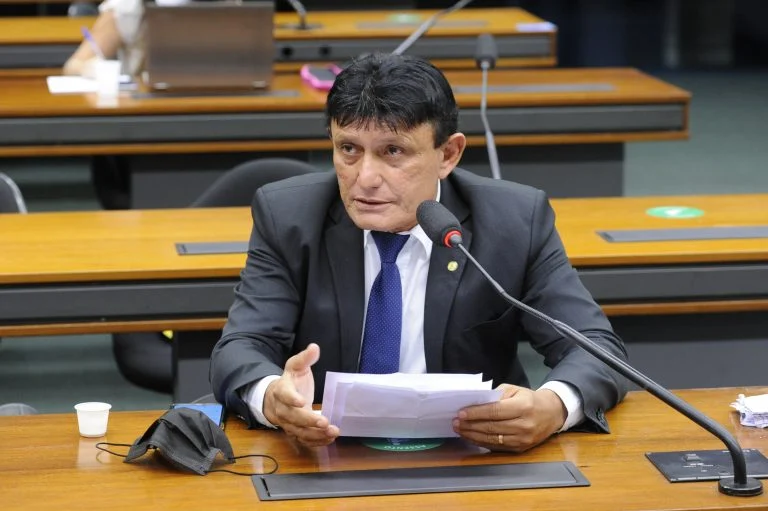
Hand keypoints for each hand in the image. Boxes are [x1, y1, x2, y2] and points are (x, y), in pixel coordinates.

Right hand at [263, 343, 339, 446]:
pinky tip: (329, 438)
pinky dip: (316, 441)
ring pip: (299, 431)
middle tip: (325, 422)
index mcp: (282, 390)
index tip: (302, 401)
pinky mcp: (295, 432)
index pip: (284, 395)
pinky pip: (304, 440)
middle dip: (308, 420)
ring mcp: (288, 423)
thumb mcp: (296, 366)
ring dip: (315, 434)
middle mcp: (282, 409)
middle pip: (292, 417)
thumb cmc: (290, 381)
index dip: (291, 399)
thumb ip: (305, 358)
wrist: (275, 398)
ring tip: (332, 431)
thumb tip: (314, 347)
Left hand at [452, 384, 566, 451]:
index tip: (461, 413)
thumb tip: (475, 403)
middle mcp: (524, 425)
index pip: (494, 411)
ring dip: (472, 435)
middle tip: (455, 422)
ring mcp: (522, 440)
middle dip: (470, 425)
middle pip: (491, 427)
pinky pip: (496, 447)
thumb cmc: (529, 399)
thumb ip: (496, 396)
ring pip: (492, 439)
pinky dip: (481, 442)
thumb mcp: (515, 390)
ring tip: (459, 429)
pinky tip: (471, 437)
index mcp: (523, 407)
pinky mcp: (520, 449)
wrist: (552, 414)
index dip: (476, 413)